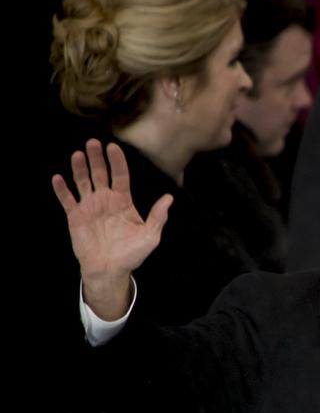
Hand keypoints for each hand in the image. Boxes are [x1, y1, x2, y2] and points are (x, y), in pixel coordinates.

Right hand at [51, 139, 169, 320]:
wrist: (111, 270)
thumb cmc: (131, 254)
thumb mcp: (150, 236)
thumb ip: (158, 217)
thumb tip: (169, 198)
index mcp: (123, 201)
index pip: (120, 176)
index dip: (117, 162)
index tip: (113, 147)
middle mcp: (105, 200)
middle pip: (100, 174)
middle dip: (97, 158)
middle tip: (93, 142)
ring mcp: (89, 207)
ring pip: (83, 182)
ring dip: (79, 168)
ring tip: (78, 155)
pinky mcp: (76, 216)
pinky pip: (67, 200)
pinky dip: (62, 189)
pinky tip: (58, 178)